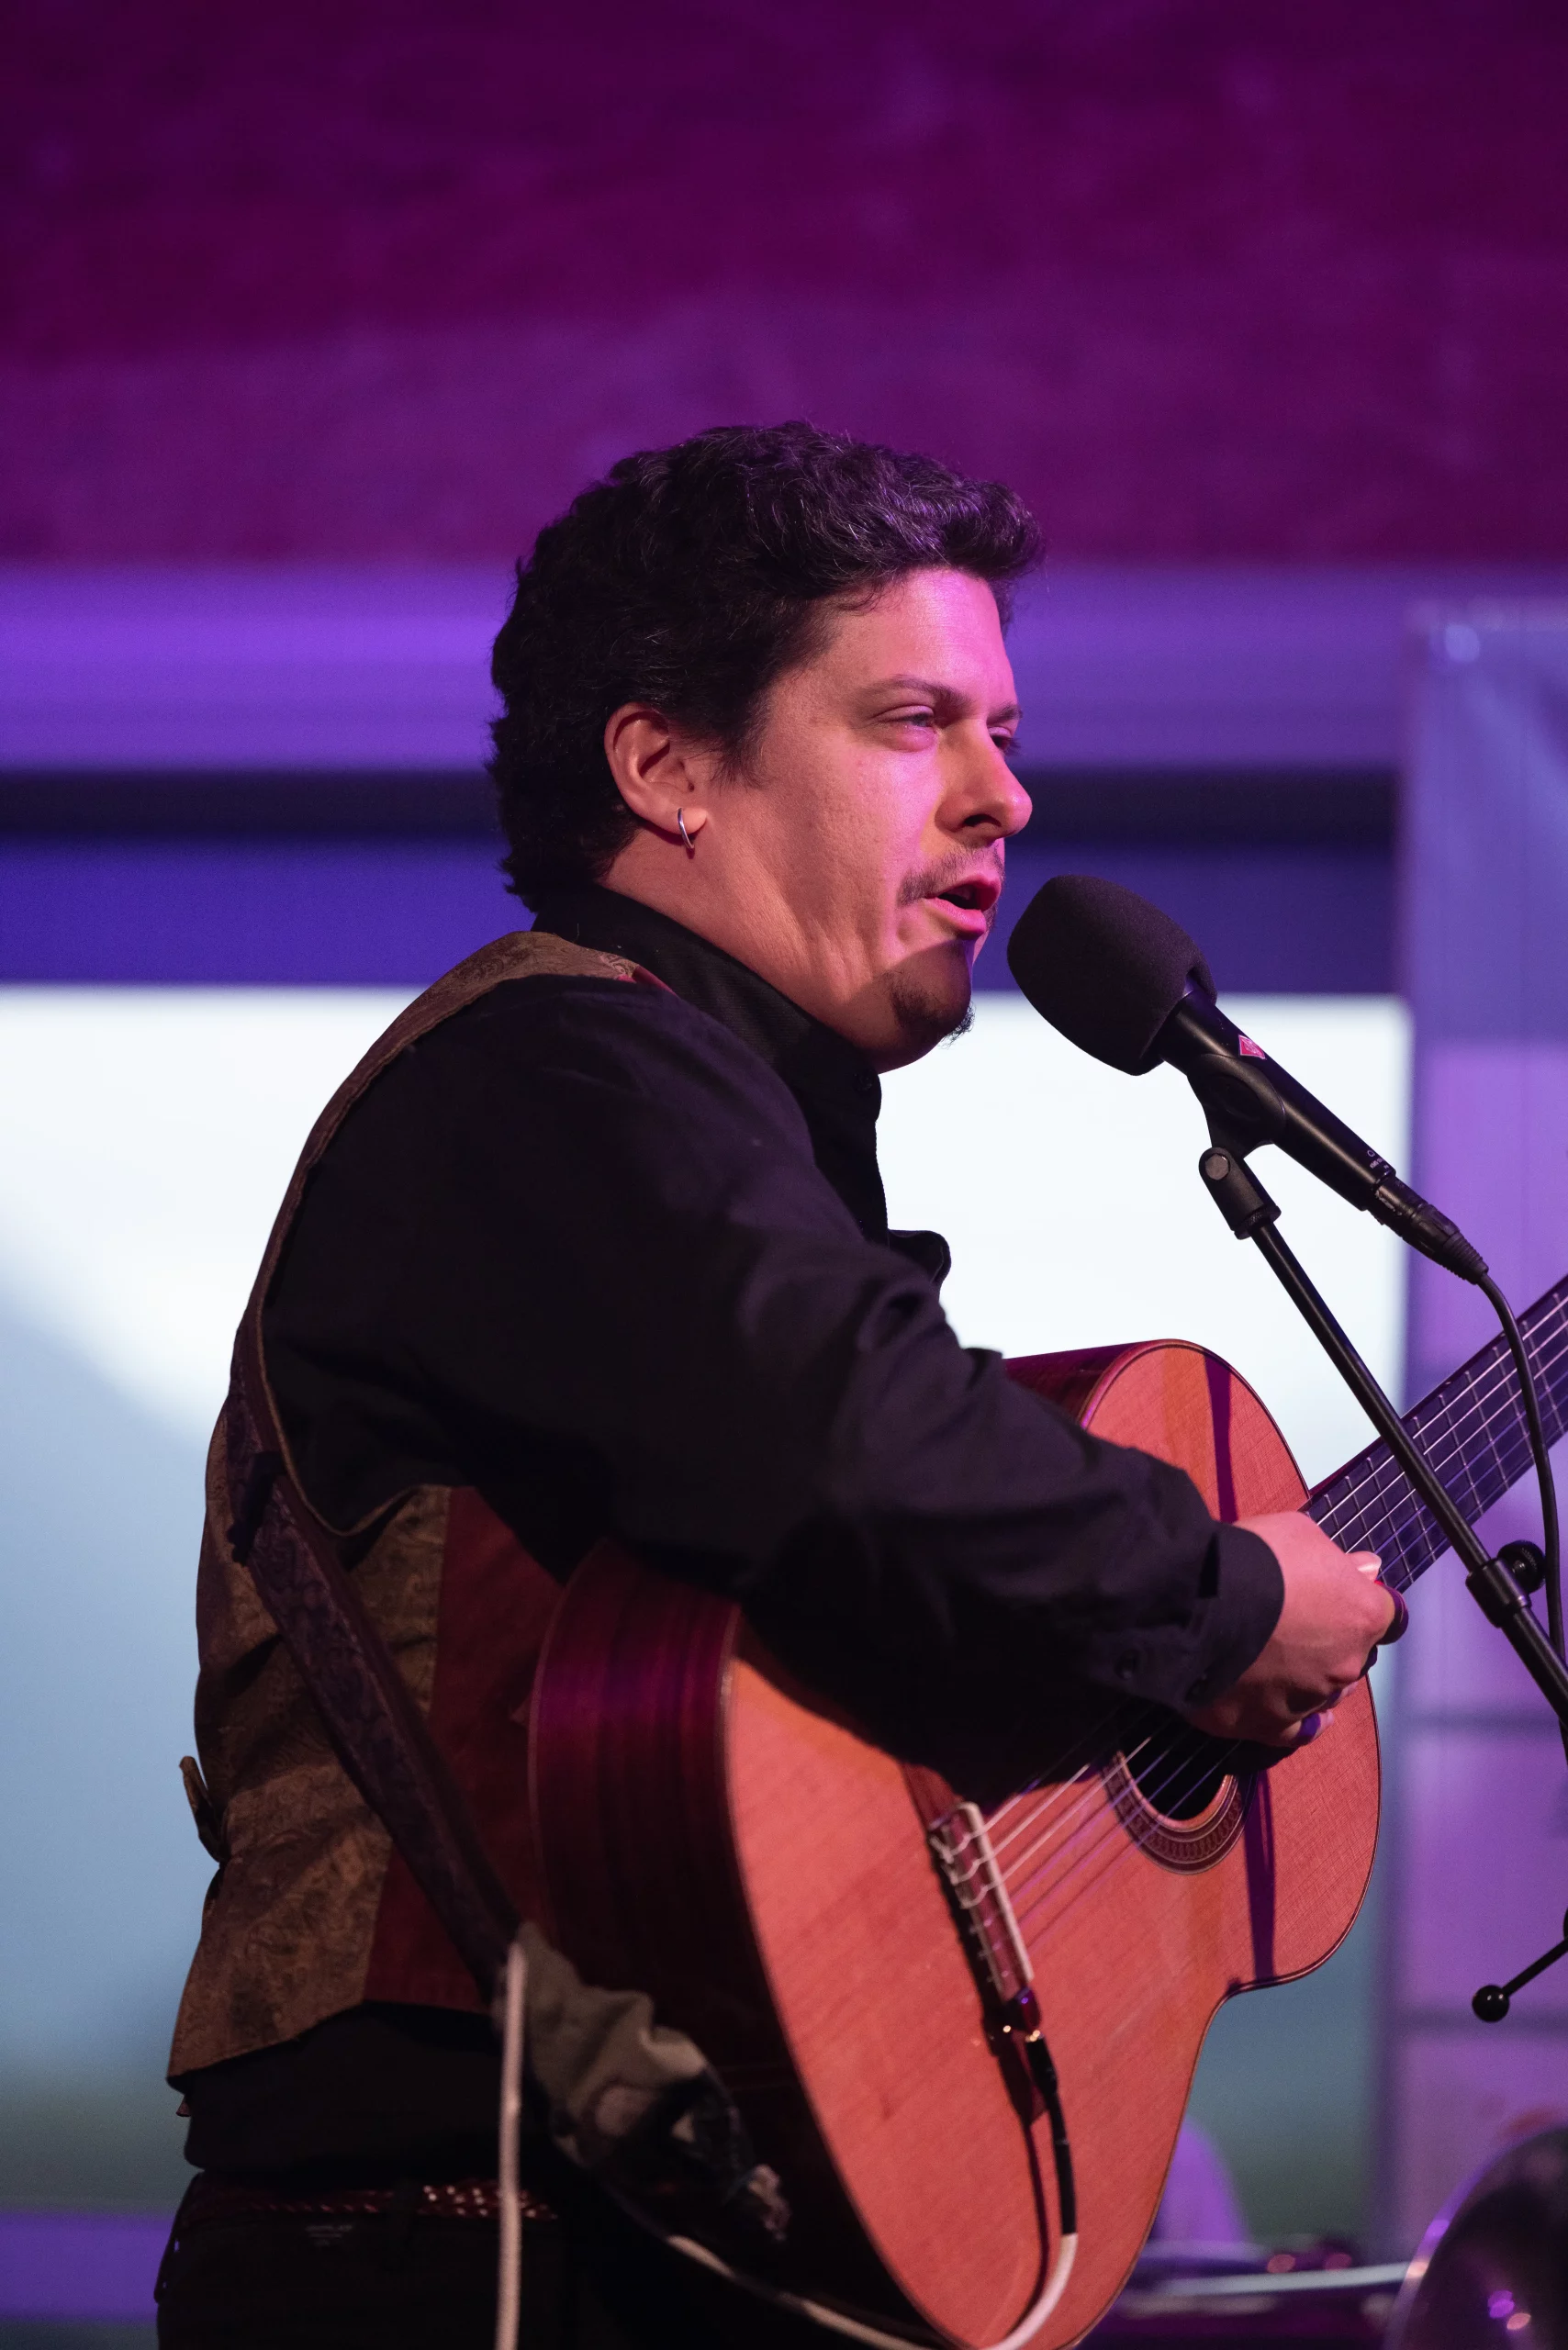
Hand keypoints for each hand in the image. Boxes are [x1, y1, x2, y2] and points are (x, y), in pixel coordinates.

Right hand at [1186, 1512, 1393, 1748]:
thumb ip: (1337, 1559)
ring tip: (1286, 1660)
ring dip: (1313, 1675)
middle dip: (1334, 1639)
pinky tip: (1300, 1716)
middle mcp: (1347, 1664)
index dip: (1360, 1600)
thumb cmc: (1256, 1557)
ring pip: (1325, 1691)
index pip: (1385, 1612)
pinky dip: (1301, 1722)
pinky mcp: (1270, 1723)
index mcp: (1362, 1615)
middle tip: (1298, 1621)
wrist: (1198, 1600)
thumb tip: (1367, 1569)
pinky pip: (1297, 1731)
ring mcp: (1310, 1698)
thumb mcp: (1301, 1534)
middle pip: (1353, 1654)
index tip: (1339, 1592)